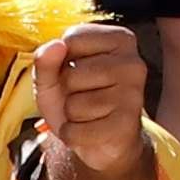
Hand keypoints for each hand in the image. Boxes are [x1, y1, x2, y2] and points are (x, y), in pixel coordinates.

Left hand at [37, 19, 149, 179]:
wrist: (102, 141)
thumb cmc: (79, 100)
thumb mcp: (54, 77)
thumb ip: (46, 60)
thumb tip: (55, 46)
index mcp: (120, 39)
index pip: (71, 39)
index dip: (62, 61)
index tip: (78, 71)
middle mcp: (133, 63)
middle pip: (72, 74)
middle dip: (68, 91)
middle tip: (85, 97)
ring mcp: (133, 94)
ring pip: (75, 105)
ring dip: (72, 115)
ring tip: (90, 114)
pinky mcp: (127, 125)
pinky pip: (77, 131)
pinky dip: (74, 136)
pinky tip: (91, 132)